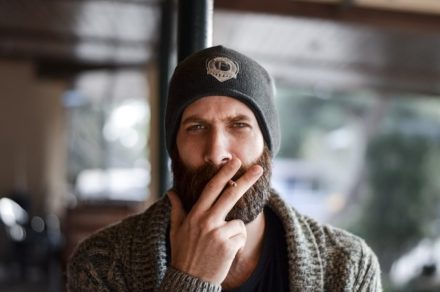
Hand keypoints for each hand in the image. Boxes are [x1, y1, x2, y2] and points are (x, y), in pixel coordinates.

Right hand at [167, 158, 262, 284]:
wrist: (188, 280)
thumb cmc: (183, 254)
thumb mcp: (176, 230)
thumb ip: (177, 209)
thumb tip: (171, 192)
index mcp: (195, 214)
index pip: (212, 188)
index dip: (224, 173)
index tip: (235, 161)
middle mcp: (207, 221)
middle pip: (231, 195)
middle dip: (246, 180)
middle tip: (259, 169)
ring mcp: (218, 233)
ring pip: (238, 223)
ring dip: (234, 232)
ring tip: (219, 246)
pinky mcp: (228, 246)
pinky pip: (241, 237)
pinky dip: (237, 243)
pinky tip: (225, 252)